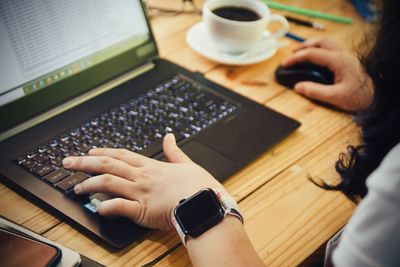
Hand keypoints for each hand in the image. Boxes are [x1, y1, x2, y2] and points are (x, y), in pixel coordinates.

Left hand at [62, 134, 222, 230]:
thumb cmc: (199, 186)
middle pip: (108, 165)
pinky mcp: (143, 210)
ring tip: (77, 189)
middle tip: (68, 162)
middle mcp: (142, 177)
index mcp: (152, 166)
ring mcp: (140, 192)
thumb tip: (169, 136)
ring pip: (108, 183)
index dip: (102, 152)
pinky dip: (106, 207)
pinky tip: (97, 208)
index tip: (88, 152)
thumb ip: (174, 150)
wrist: (205, 202)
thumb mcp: (187, 163)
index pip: (121, 155)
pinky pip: (119, 207)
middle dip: (84, 163)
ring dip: (89, 185)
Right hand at [281, 37, 373, 111]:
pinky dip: (321, 50)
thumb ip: (315, 91)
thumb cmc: (361, 96)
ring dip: (313, 46)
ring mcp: (347, 56)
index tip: (285, 64)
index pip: (311, 54)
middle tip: (292, 54)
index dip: (295, 58)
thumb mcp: (335, 96)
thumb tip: (298, 87)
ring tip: (302, 54)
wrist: (380, 96)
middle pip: (320, 42)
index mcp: (337, 61)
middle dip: (303, 46)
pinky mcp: (350, 61)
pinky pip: (333, 49)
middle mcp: (342, 55)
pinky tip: (318, 60)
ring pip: (327, 43)